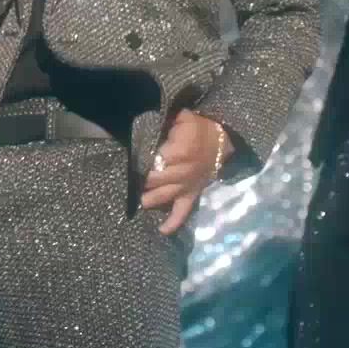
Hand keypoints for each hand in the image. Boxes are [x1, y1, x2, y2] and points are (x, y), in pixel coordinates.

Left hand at [139, 110, 229, 233]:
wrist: (222, 140)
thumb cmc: (197, 126)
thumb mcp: (182, 117)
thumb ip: (164, 120)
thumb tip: (146, 122)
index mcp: (181, 150)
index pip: (154, 159)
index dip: (140, 161)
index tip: (128, 162)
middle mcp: (183, 171)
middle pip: (155, 180)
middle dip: (139, 181)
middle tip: (126, 181)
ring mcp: (187, 185)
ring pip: (164, 196)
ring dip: (148, 200)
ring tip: (136, 201)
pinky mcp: (192, 195)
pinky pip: (183, 211)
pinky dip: (173, 223)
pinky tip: (162, 230)